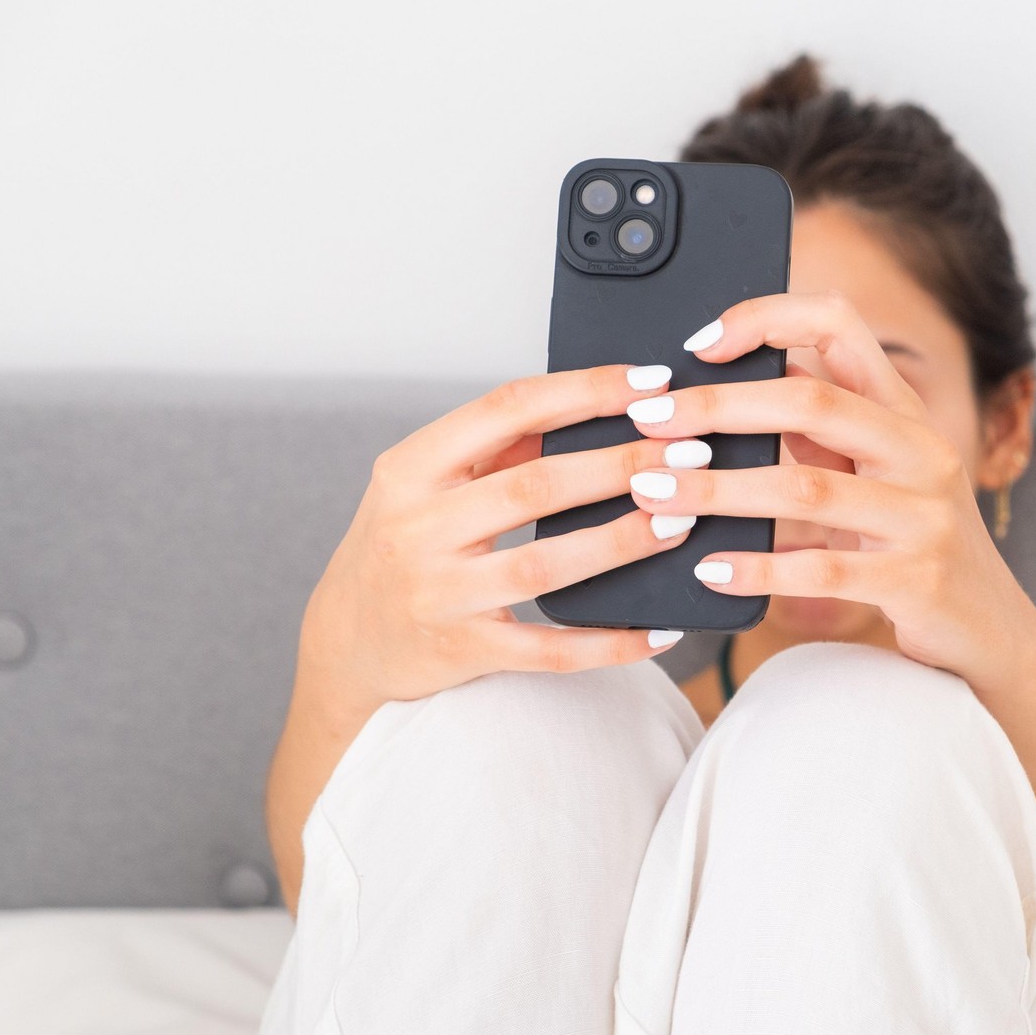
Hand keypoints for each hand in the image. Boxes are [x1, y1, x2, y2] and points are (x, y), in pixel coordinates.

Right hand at [294, 362, 712, 731]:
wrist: (346, 642)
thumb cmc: (401, 546)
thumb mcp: (424, 483)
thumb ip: (497, 447)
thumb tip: (592, 405)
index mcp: (410, 469)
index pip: (505, 410)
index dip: (584, 391)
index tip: (649, 381)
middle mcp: (417, 529)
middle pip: (535, 486)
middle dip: (621, 465)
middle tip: (689, 450)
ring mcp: (440, 596)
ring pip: (547, 566)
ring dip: (623, 541)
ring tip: (681, 520)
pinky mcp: (465, 653)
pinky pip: (551, 650)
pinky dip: (610, 642)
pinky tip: (660, 629)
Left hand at [621, 291, 1035, 694]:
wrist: (994, 634)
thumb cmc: (911, 546)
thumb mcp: (875, 473)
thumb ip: (820, 430)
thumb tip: (727, 385)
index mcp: (904, 411)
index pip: (840, 325)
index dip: (766, 319)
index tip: (698, 345)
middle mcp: (922, 451)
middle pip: (811, 401)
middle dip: (718, 407)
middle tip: (648, 420)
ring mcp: (925, 516)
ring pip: (807, 488)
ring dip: (720, 490)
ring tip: (655, 495)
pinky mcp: (918, 580)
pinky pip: (824, 570)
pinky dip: (760, 568)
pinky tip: (710, 570)